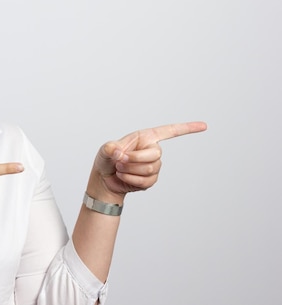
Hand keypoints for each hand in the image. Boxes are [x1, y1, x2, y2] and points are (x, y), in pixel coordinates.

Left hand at [91, 122, 206, 199]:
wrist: (105, 179)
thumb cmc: (106, 160)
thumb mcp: (104, 150)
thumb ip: (109, 148)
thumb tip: (117, 152)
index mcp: (145, 137)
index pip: (169, 131)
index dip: (186, 128)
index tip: (204, 126)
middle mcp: (152, 150)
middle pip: (156, 154)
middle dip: (135, 159)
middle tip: (119, 160)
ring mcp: (153, 165)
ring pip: (151, 169)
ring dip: (130, 170)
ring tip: (119, 168)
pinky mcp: (151, 180)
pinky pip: (147, 181)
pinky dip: (131, 180)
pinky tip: (123, 176)